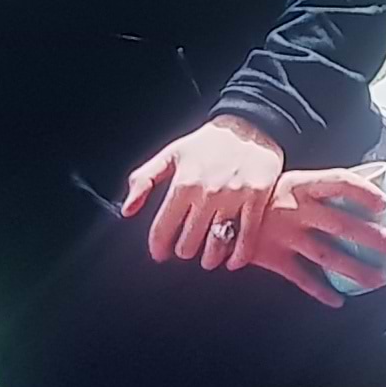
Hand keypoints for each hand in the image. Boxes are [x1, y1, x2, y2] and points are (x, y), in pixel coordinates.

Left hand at [119, 114, 285, 269]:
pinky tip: (232, 261)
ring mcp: (235, 198)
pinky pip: (246, 237)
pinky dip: (238, 255)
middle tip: (185, 249)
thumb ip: (144, 180)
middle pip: (189, 242)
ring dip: (209, 258)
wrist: (250, 125)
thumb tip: (127, 210)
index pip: (163, 229)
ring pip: (216, 245)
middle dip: (183, 251)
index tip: (160, 253)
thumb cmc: (208, 142)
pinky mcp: (257, 200)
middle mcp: (208, 193)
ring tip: (207, 258)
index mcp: (184, 183)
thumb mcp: (170, 154)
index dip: (158, 247)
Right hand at [237, 166, 385, 308]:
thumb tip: (366, 182)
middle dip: (371, 237)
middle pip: (341, 224)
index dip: (363, 192)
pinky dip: (321, 291)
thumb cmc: (262, 192)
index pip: (340, 182)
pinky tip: (339, 300)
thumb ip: (320, 186)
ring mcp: (284, 236)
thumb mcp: (289, 180)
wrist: (217, 208)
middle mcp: (296, 210)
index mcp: (302, 184)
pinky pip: (301, 277)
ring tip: (379, 279)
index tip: (383, 203)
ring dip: (355, 269)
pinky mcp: (272, 257)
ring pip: (327, 255)